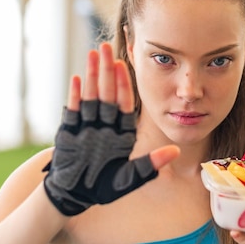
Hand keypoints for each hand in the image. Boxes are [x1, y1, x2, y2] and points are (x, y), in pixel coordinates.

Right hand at [43, 43, 178, 215]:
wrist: (74, 196)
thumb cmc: (102, 189)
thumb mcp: (129, 179)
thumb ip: (150, 165)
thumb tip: (175, 151)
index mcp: (121, 133)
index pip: (124, 103)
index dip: (124, 84)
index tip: (124, 63)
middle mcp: (105, 126)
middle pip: (107, 93)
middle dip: (106, 71)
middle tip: (106, 47)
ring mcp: (86, 127)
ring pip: (91, 96)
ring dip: (91, 75)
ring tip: (92, 54)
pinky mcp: (69, 132)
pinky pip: (73, 110)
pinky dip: (75, 95)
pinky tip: (76, 78)